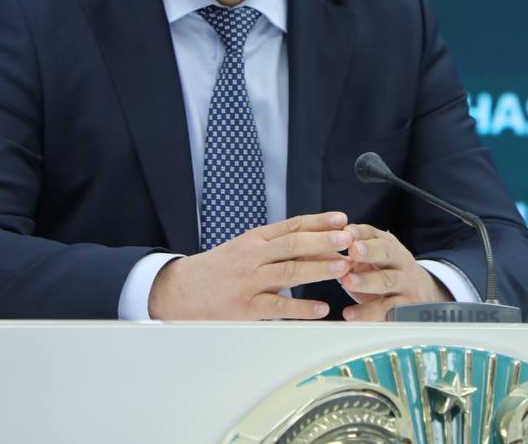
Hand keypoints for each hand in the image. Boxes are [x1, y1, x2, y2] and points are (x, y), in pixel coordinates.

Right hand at [148, 212, 351, 319]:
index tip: (341, 219)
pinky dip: (301, 307)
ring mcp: (248, 282)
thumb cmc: (218, 269)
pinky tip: (321, 308)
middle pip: (292, 245)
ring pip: (288, 272)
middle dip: (322, 241)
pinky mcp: (245, 308)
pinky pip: (277, 307)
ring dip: (318, 269)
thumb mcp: (244, 249)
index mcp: (254, 239)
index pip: (291, 226)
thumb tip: (315, 244)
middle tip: (347, 238)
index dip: (318, 222)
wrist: (180, 291)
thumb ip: (276, 247)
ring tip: (342, 267)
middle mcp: (252, 256)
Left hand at [339, 223, 452, 320]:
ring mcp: (405, 284)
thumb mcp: (373, 260)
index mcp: (388, 245)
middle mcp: (399, 261)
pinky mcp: (405, 307)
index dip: (360, 233)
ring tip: (347, 281)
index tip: (346, 232)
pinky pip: (386, 310)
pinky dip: (367, 313)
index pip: (374, 234)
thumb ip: (350, 256)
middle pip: (387, 253)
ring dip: (367, 281)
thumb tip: (319, 252)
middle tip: (353, 250)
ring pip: (388, 281)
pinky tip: (351, 314)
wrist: (423, 294)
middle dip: (370, 251)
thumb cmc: (387, 273)